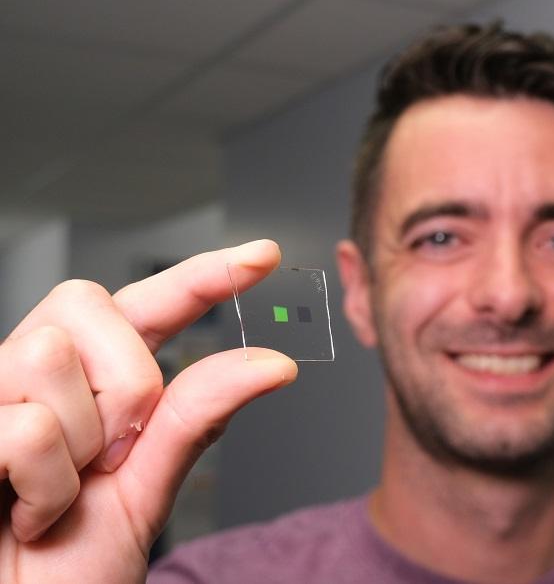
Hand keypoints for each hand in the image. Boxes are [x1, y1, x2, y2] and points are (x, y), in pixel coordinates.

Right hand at [0, 240, 297, 583]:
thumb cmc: (72, 565)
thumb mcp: (147, 489)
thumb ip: (196, 417)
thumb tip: (272, 362)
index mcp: (91, 380)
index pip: (147, 305)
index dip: (202, 275)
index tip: (263, 255)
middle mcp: (36, 374)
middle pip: (88, 304)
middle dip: (124, 382)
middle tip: (112, 454)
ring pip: (48, 355)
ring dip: (78, 445)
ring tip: (62, 491)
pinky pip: (24, 428)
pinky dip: (46, 488)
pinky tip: (27, 512)